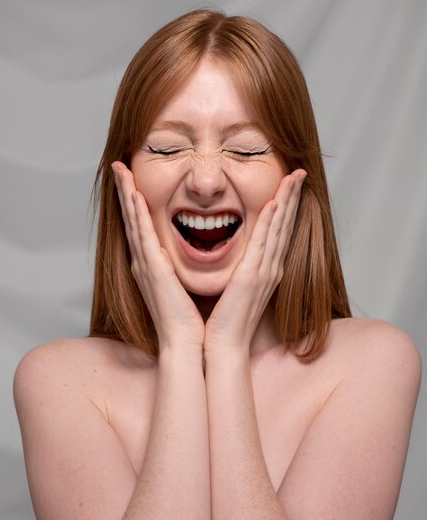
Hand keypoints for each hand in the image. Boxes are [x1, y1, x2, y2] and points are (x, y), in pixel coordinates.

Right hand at [112, 162, 204, 353]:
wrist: (186, 343)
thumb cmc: (188, 319)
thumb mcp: (183, 286)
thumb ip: (180, 268)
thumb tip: (187, 256)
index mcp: (153, 265)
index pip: (141, 226)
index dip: (133, 203)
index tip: (131, 181)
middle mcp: (144, 262)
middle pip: (131, 219)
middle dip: (124, 191)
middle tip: (118, 166)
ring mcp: (146, 265)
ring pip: (133, 221)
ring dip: (126, 194)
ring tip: (119, 170)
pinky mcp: (153, 270)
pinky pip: (143, 236)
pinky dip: (137, 215)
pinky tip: (134, 195)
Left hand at [203, 170, 306, 357]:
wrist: (221, 346)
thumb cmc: (223, 319)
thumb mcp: (234, 287)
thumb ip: (238, 269)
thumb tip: (235, 256)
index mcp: (264, 270)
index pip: (277, 231)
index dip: (285, 207)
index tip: (289, 185)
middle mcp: (270, 268)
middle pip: (284, 225)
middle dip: (292, 197)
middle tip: (299, 173)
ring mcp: (264, 272)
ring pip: (278, 229)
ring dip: (286, 202)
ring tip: (293, 178)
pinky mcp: (252, 278)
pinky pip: (263, 244)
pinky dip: (270, 223)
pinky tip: (274, 203)